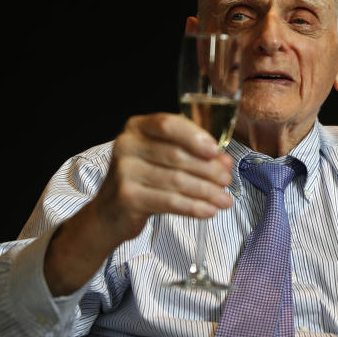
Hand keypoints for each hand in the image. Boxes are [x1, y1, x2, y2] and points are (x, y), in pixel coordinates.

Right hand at [93, 113, 232, 241]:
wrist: (110, 212)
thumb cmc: (142, 179)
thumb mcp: (161, 158)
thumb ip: (191, 154)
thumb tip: (224, 161)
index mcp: (136, 127)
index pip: (168, 125)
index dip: (195, 137)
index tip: (216, 151)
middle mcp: (126, 145)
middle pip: (177, 155)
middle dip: (208, 169)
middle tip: (227, 180)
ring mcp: (124, 172)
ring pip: (177, 181)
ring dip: (206, 192)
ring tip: (224, 200)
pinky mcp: (128, 197)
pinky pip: (170, 202)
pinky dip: (193, 207)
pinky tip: (208, 211)